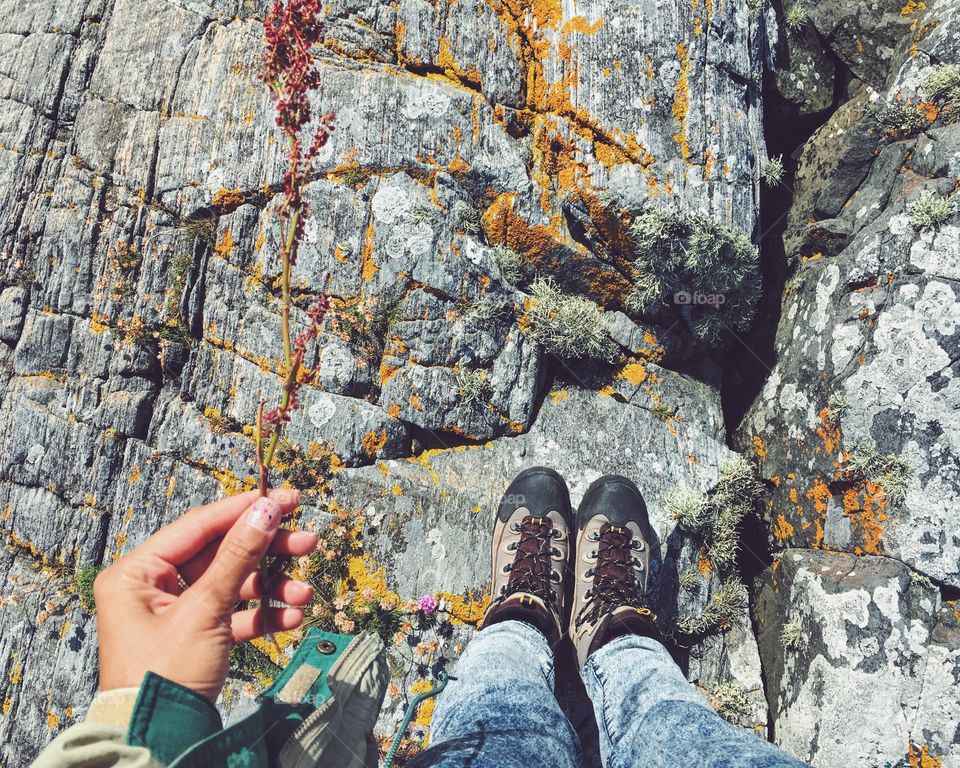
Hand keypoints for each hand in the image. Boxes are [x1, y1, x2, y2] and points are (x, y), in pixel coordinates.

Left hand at [94, 489, 317, 701]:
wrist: (157, 742)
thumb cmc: (164, 675)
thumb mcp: (205, 609)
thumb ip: (239, 556)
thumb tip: (266, 509)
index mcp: (137, 573)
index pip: (199, 526)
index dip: (244, 510)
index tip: (284, 499)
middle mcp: (153, 588)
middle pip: (222, 554)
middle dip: (268, 552)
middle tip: (308, 541)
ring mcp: (177, 614)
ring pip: (234, 585)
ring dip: (273, 588)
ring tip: (304, 593)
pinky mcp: (197, 638)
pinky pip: (235, 615)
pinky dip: (263, 616)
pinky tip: (291, 618)